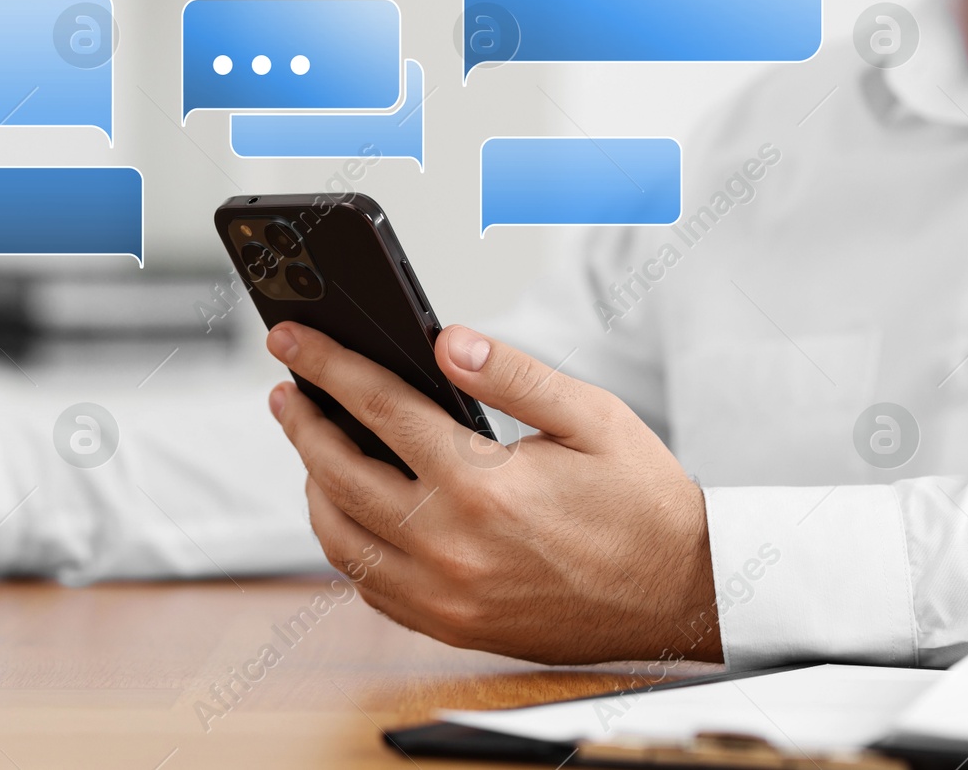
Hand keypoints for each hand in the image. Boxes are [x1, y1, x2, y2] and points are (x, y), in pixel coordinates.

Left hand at [265, 321, 720, 664]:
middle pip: (338, 473)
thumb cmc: (642, 504)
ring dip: (313, 485)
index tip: (291, 340)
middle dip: (302, 422)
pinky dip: (344, 542)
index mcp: (480, 487)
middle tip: (285, 388)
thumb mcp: (590, 417)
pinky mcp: (450, 627)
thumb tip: (442, 340)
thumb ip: (510, 373)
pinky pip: (368, 585)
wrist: (683, 596)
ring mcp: (444, 597)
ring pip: (340, 538)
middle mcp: (449, 547)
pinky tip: (350, 509)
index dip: (327, 365)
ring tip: (312, 444)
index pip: (377, 409)